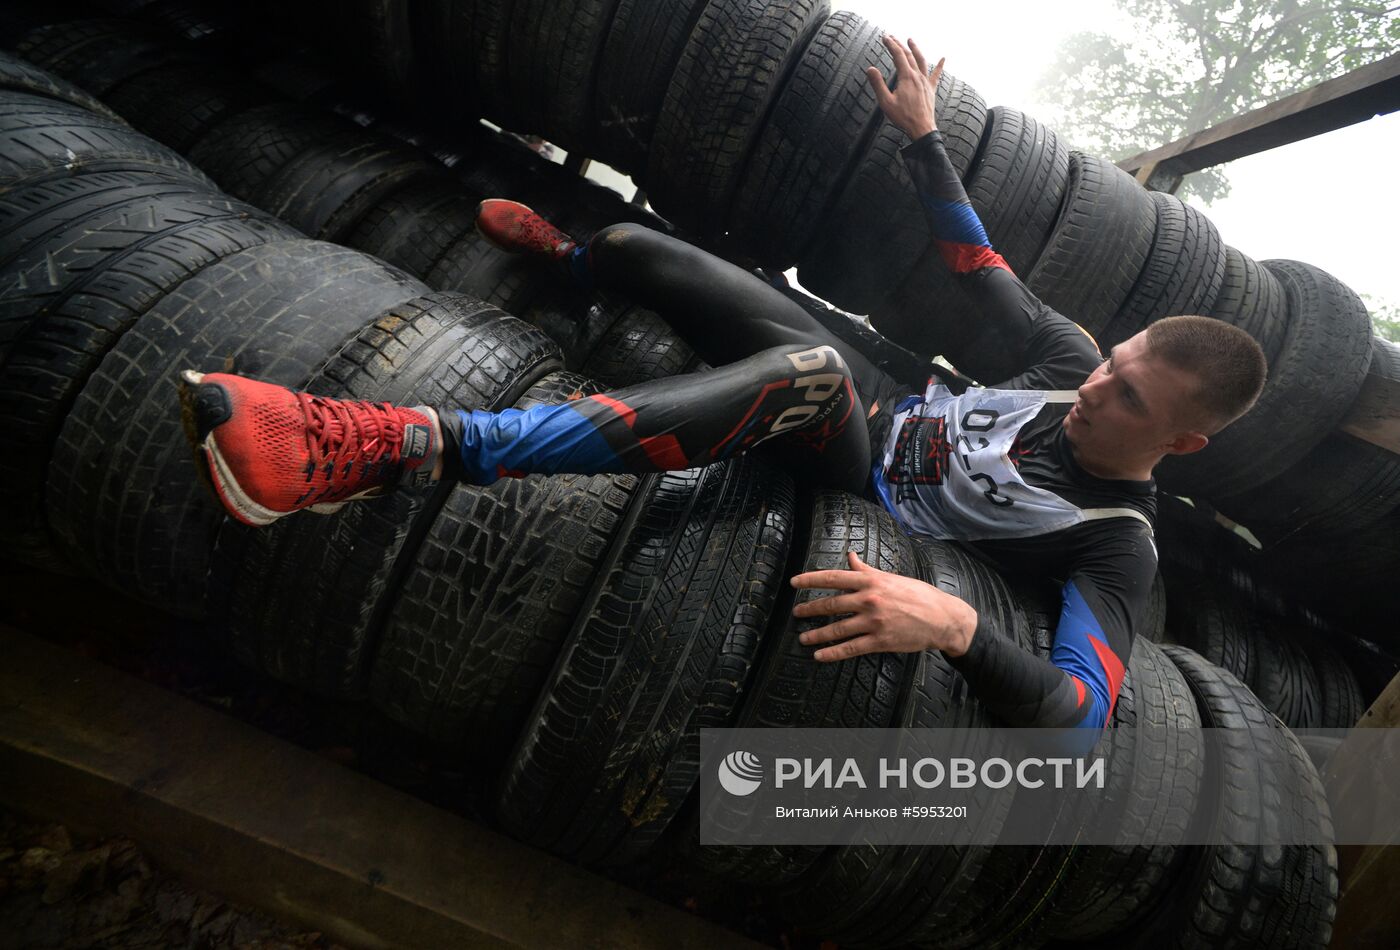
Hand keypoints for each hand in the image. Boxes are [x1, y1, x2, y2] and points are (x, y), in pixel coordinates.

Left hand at [789, 551, 976, 661]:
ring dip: (817, 634)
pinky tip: (820, 656)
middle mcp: (869, 600)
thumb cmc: (918, 595)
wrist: (942, 618)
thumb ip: (866, 570)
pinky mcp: (879, 641)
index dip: (811, 579)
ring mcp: (873, 621)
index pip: (834, 577)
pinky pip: (850, 648)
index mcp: (871, 582)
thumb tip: (850, 556)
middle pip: (831, 604)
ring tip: (804, 638)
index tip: (795, 582)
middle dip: (809, 609)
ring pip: (837, 628)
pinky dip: (832, 653)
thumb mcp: (891, 578)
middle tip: (795, 613)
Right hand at [866, 36, 942, 140]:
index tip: (884, 38)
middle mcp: (917, 76)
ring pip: (921, 60)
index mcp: (906, 77)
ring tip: (911, 40)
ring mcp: (925, 82)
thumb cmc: (903, 117)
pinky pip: (936, 75)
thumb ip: (878, 84)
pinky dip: (940, 65)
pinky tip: (944, 58)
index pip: (898, 55)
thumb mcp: (886, 102)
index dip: (891, 44)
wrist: (921, 128)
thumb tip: (870, 69)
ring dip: (915, 48)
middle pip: (908, 55)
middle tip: (892, 37)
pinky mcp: (930, 89)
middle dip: (899, 44)